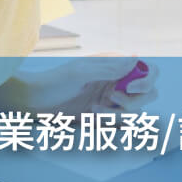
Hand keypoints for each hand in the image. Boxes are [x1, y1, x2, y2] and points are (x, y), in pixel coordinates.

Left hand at [15, 57, 158, 115]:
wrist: (34, 102)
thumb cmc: (54, 81)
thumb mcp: (80, 72)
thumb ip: (109, 68)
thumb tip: (137, 59)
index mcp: (114, 64)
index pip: (148, 69)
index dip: (146, 80)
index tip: (129, 89)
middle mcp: (117, 80)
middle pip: (148, 93)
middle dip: (135, 101)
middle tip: (113, 99)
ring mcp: (112, 98)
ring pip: (134, 111)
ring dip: (118, 114)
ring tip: (94, 111)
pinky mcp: (105, 115)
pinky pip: (120, 123)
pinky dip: (110, 123)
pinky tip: (90, 116)